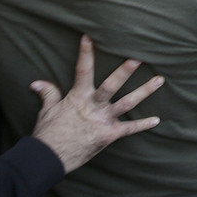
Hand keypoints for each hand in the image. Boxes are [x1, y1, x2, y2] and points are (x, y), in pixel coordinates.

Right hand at [31, 35, 162, 173]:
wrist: (48, 159)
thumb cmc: (47, 134)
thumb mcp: (46, 111)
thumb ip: (48, 93)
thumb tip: (36, 82)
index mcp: (78, 97)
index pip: (82, 71)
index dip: (85, 53)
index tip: (89, 37)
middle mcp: (93, 106)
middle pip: (111, 85)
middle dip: (125, 71)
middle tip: (139, 58)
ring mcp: (103, 120)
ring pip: (127, 103)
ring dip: (144, 91)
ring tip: (159, 80)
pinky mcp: (109, 135)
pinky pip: (129, 129)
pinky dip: (143, 125)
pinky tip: (156, 120)